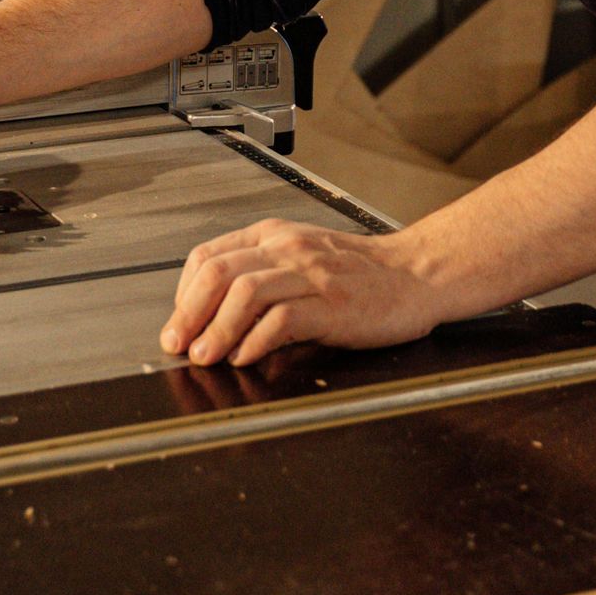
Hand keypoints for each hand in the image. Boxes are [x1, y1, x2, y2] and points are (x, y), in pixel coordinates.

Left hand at [160, 219, 446, 366]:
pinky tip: (246, 357)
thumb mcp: (302, 260)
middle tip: (178, 345)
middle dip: (188, 314)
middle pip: (219, 273)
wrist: (417, 274)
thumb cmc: (360, 274)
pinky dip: (256, 341)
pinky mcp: (333, 304)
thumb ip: (261, 278)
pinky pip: (282, 319)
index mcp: (274, 236)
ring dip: (216, 329)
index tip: (178, 325)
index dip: (183, 294)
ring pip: (245, 292)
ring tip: (205, 356)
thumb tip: (212, 318)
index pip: (208, 257)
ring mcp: (311, 274)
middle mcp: (288, 249)